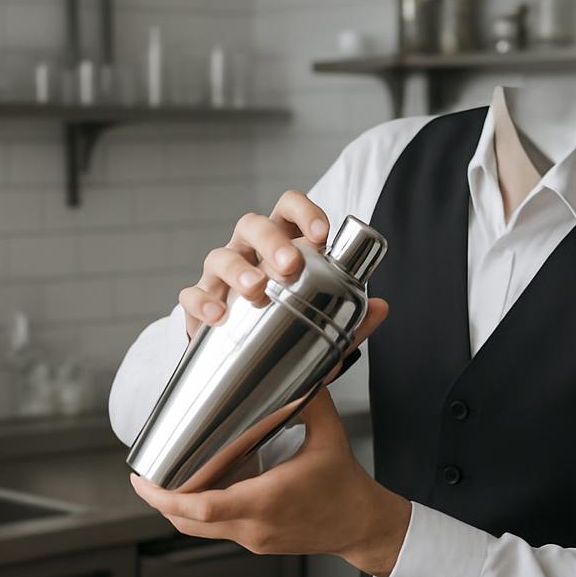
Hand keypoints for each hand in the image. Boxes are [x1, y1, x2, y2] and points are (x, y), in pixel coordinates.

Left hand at [130, 388, 410, 576]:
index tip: (143, 480)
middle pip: (187, 522)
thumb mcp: (329, 435)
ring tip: (167, 480)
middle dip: (159, 501)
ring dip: (178, 507)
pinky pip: (217, 529)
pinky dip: (202, 511)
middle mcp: (255, 525)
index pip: (202, 507)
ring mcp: (253, 538)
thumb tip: (295, 368)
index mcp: (268, 498)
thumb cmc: (345, 484)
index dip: (164, 497)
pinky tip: (204, 487)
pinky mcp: (256, 543)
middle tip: (144, 477)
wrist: (361, 526)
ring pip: (198, 529)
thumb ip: (308, 398)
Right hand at [177, 190, 387, 357]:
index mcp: (280, 244)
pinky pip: (193, 295)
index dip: (304, 212)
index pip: (288, 209)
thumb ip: (353, 320)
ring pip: (221, 256)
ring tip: (256, 290)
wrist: (250, 367)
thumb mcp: (324, 326)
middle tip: (290, 265)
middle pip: (253, 225)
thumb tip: (383, 308)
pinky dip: (202, 302)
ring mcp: (220, 276)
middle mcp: (248, 252)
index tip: (322, 235)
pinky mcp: (200, 303)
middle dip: (272, 241)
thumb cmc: (288, 329)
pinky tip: (218, 317)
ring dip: (239, 270)